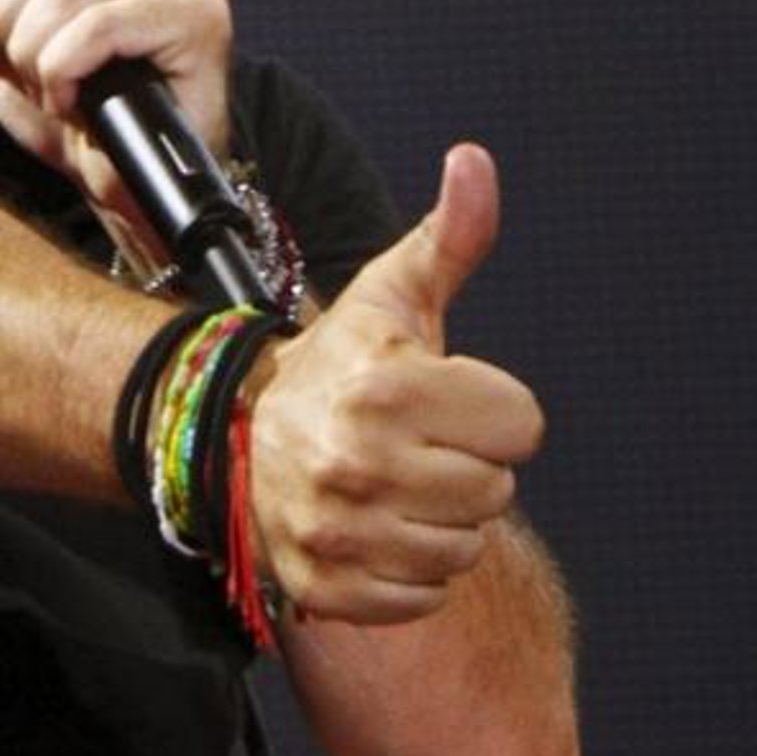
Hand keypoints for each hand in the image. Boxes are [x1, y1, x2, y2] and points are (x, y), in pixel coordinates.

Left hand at [0, 0, 232, 222]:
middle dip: (10, 19)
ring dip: (35, 52)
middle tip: (31, 70)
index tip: (0, 17)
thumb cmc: (75, 110)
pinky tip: (73, 103)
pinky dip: (63, 72)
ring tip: (52, 88)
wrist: (129, 189)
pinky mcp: (203, 21)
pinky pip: (98, 27)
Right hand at [250, 143, 544, 624]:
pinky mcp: (328, 587)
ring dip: (441, 522)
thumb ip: (450, 236)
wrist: (232, 434)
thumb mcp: (393, 295)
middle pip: (498, 491)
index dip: (493, 410)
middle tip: (415, 445)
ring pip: (465, 548)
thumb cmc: (335, 364)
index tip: (445, 401)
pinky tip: (375, 529)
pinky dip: (408, 571)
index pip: (524, 426)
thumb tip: (475, 160)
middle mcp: (359, 462)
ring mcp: (339, 531)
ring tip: (395, 486)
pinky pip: (424, 595)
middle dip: (467, 467)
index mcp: (389, 387)